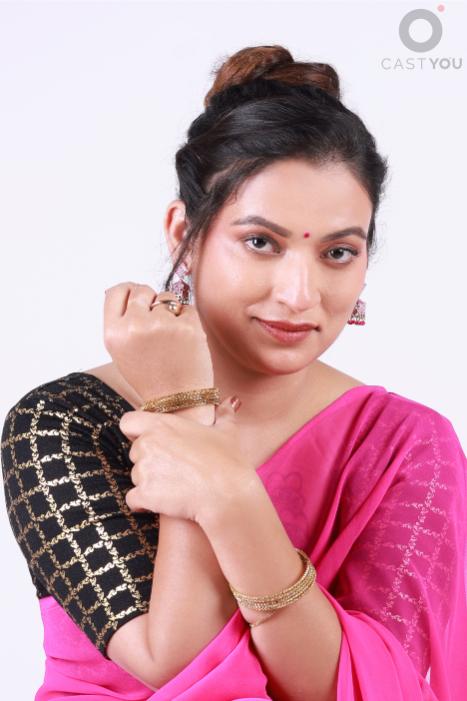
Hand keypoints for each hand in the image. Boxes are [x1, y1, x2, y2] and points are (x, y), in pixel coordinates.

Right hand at [103, 282, 213, 400]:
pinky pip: (187, 308)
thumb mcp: (121, 351)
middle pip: (141, 290)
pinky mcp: (187, 326)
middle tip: (158, 324)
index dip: (129, 292)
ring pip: (167, 297)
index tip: (138, 300)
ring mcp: (161, 324)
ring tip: (170, 340)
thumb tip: (126, 288)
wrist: (178, 402)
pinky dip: (188, 321)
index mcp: (113, 333)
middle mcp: (134, 326)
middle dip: (151, 301)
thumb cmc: (150, 376)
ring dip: (170, 311)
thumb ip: (121, 321)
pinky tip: (185, 343)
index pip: (116, 291)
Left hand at [119, 395, 256, 527]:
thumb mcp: (227, 433)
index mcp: (162, 425)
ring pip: (136, 477)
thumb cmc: (229, 462)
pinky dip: (144, 503)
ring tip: (176, 486)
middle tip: (175, 468)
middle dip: (149, 461)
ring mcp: (144, 470)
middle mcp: (148, 444)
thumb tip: (232, 402)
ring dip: (150, 482)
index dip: (135, 432)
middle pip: (135, 452)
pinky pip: (133, 499)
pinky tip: (163, 503)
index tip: (150, 440)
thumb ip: (224, 414)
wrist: (228, 495)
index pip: (128, 422)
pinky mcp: (144, 494)